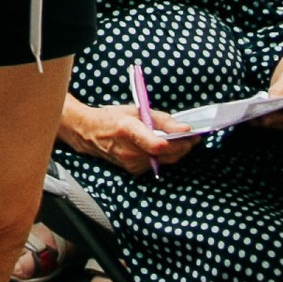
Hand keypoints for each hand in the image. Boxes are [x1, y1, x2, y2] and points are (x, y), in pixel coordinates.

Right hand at [63, 96, 197, 174]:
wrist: (88, 133)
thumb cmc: (113, 118)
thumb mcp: (136, 110)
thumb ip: (163, 120)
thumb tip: (185, 129)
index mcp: (128, 130)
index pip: (157, 145)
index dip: (178, 142)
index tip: (192, 134)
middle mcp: (129, 151)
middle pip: (166, 155)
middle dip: (184, 146)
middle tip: (194, 136)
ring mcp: (131, 163)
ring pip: (164, 161)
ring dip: (177, 152)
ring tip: (182, 140)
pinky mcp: (134, 171)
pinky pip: (157, 164)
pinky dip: (165, 156)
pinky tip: (166, 147)